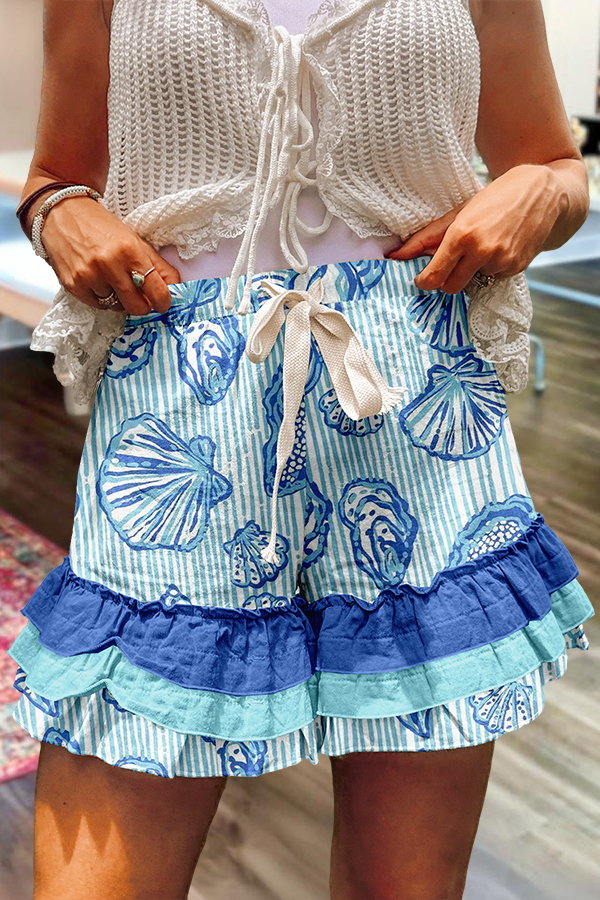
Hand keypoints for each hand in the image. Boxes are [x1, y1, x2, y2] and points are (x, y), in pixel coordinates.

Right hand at [38, 195, 180, 313]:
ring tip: (111, 278)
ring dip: (119, 299)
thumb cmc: (102, 227)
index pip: (157, 291)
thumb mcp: (135, 240)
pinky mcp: (73, 285)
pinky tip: (97, 280)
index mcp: (130, 250)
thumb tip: (176, 289)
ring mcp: (89, 276)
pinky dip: (101, 298)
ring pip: (116, 307)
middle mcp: (109, 264)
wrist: (62, 213)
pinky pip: (97, 306)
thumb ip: (157, 266)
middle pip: (138, 307)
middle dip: (142, 305)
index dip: (163, 302)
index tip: (163, 303)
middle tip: (139, 296)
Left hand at [384, 164, 563, 292]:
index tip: (421, 277)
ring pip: (472, 283)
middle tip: (450, 262)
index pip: (433, 277)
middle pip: (450, 287)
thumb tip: (396, 255)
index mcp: (462, 235)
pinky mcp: (516, 268)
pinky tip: (499, 246)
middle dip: (445, 280)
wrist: (543, 193)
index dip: (423, 281)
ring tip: (483, 245)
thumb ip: (426, 237)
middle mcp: (482, 252)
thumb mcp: (458, 213)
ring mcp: (501, 262)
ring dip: (471, 271)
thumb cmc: (495, 199)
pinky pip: (492, 278)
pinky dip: (490, 268)